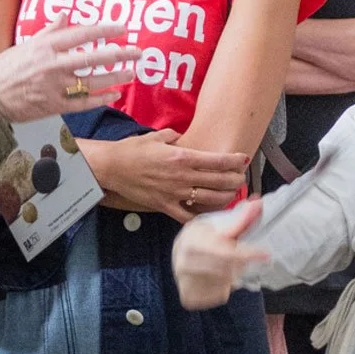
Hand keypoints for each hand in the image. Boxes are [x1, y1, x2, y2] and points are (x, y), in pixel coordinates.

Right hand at [0, 24, 134, 122]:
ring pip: (92, 81)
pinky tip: (113, 95)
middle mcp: (53, 64)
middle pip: (94, 57)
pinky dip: (100, 99)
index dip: (105, 30)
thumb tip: (65, 15)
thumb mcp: (25, 45)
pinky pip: (83, 103)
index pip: (82, 34)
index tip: (122, 28)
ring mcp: (55, 86)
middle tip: (137, 52)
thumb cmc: (4, 70)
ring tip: (130, 73)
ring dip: (115, 77)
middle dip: (120, 54)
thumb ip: (49, 32)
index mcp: (46, 46)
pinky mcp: (54, 106)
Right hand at [82, 130, 250, 219]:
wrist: (112, 167)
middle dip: (236, 180)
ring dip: (225, 198)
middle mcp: (182, 176)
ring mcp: (174, 193)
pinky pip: (187, 216)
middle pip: (219, 181)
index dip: (234, 161)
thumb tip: (181, 138)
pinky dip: (200, 217)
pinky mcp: (164, 206)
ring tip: (231, 195)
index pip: (217, 160)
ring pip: (209, 199)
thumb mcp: (156, 136)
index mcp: (183, 157)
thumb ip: (174, 136)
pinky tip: (208, 215)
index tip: (243, 160)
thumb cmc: (132, 150)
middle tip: (242, 179)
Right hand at [171, 200, 267, 308]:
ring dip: (232, 277)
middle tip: (246, 262)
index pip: (224, 251)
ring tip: (230, 269)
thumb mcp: (220, 226)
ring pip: (222, 283)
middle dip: (239, 266)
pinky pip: (217, 296)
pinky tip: (219, 280)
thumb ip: (241, 217)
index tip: (266, 254)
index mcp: (191, 237)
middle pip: (223, 269)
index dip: (247, 253)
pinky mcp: (187, 296)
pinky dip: (224, 290)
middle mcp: (182, 258)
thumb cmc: (205, 239)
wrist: (181, 255)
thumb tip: (258, 202)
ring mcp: (182, 279)